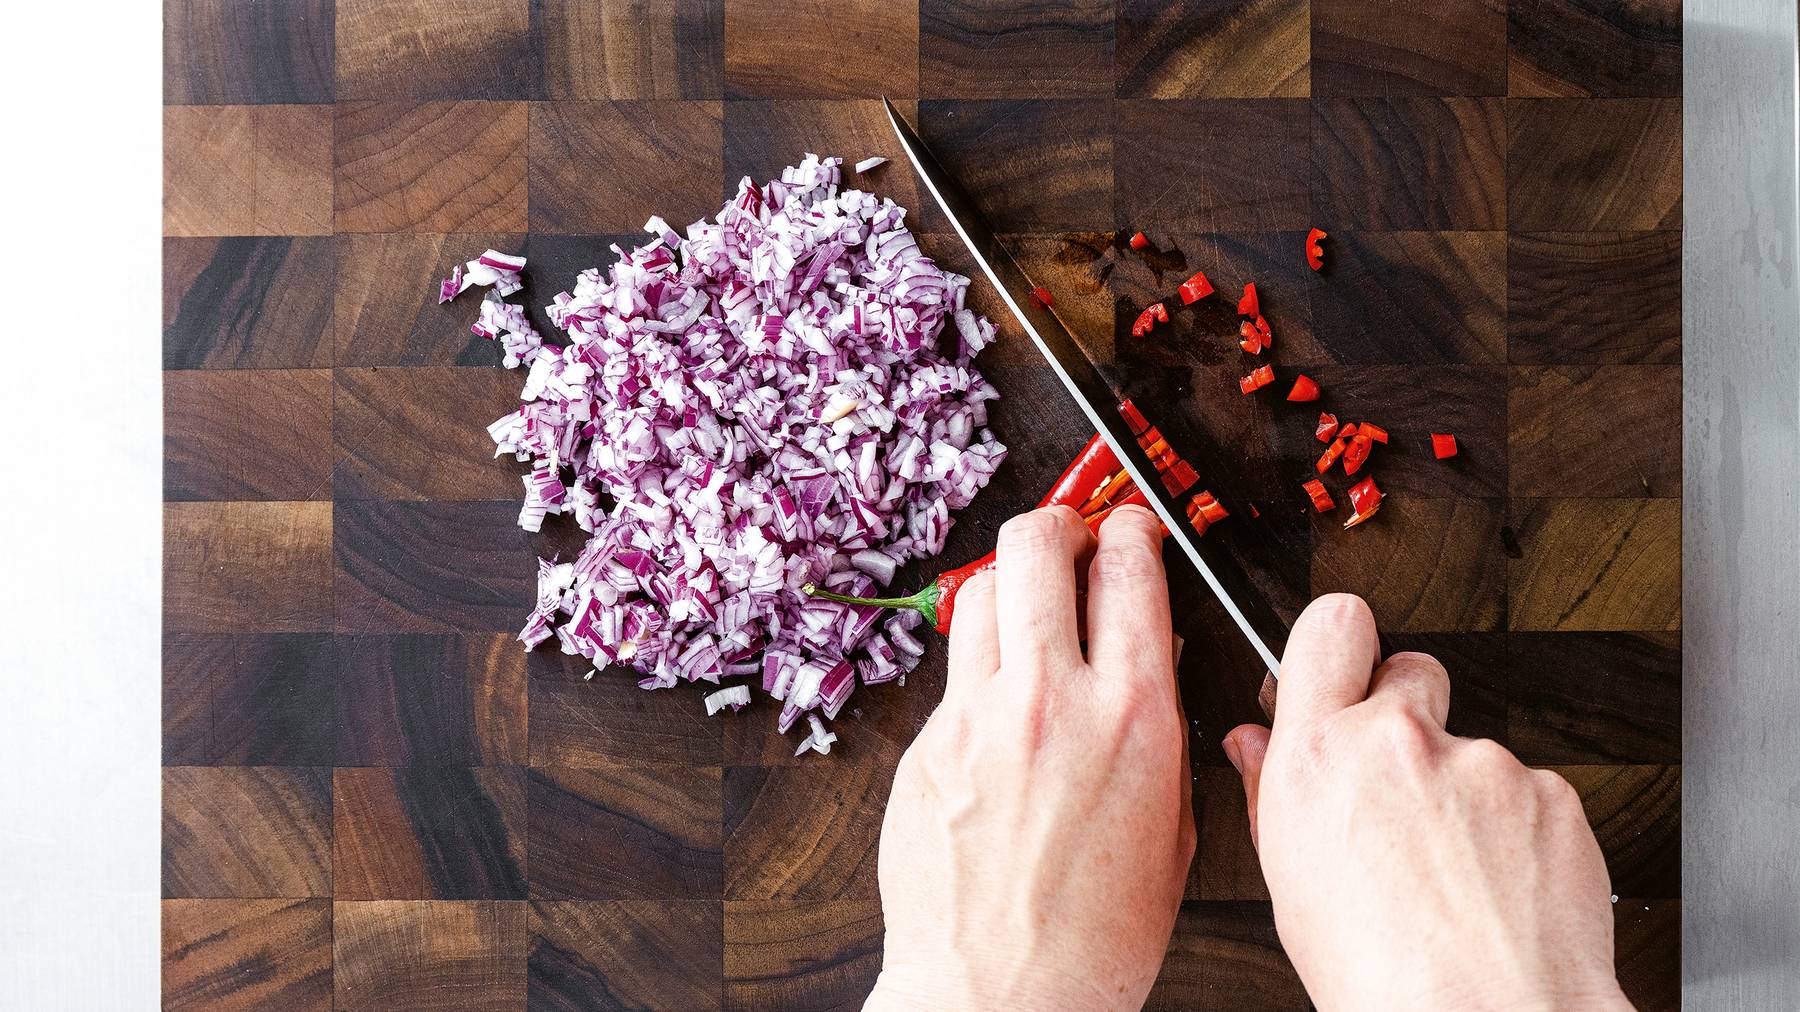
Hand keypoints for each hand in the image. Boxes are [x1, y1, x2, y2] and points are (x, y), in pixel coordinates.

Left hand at [866, 505, 1193, 1010]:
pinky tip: (993, 707)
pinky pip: (950, 675)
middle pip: (1037, 545)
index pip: (1131, 571)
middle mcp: (1051, 700)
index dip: (1130, 531)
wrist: (999, 997)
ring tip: (1022, 608)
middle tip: (1065, 538)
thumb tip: (1147, 663)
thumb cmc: (1097, 937)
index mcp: (1133, 719)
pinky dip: (975, 670)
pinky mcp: (925, 746)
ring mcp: (977, 718)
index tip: (1128, 529)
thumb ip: (1157, 730)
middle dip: (1056, 521)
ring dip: (1006, 584)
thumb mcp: (1171, 828)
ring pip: (979, 591)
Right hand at [1223, 594, 1629, 1009]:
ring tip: (1454, 871)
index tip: (1345, 661)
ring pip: (1472, 745)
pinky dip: (1517, 828)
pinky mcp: (1550, 792)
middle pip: (1410, 668)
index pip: (1329, 626)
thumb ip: (1271, 791)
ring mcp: (1482, 761)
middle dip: (1407, 712)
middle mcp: (1400, 741)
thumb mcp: (1289, 883)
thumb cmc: (1379, 976)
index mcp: (1320, 757)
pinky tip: (1497, 885)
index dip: (1339, 639)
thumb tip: (1255, 747)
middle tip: (1403, 783)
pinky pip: (1530, 790)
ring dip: (1464, 789)